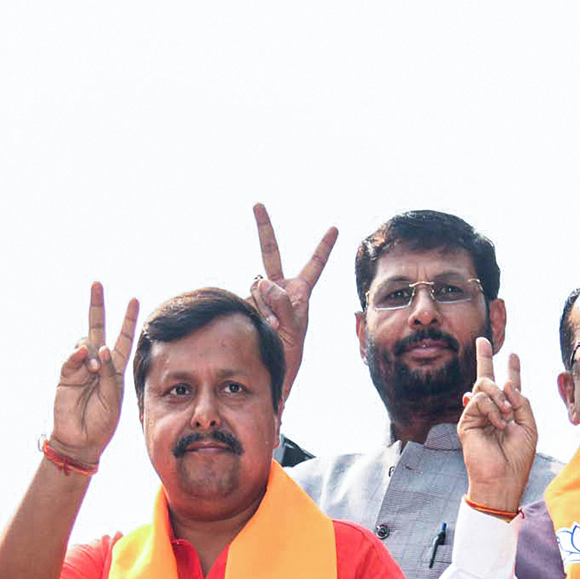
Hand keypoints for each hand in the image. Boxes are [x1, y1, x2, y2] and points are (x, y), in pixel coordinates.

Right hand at [48, 283, 138, 468]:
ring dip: (91, 350)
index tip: (134, 299)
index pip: (122, 339)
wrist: (83, 441)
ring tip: (95, 370)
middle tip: (97, 283)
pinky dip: (77, 355)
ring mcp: (80, 368)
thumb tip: (101, 348)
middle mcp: (97, 363)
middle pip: (97, 328)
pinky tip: (84, 358)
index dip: (128, 320)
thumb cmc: (102, 423)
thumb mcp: (115, 398)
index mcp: (114, 369)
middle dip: (97, 306)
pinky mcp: (66, 376)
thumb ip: (110, 373)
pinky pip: (71, 358)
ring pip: (84, 342)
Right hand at [248, 203, 337, 399]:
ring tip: (273, 328)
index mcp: (299, 294)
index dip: (323, 248)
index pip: (314, 267)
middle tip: (257, 204)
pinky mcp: (245, 303)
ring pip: (259, 286)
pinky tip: (261, 327)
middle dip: (264, 228)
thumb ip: (281, 303)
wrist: (268, 374)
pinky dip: (257, 313)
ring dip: (266, 307)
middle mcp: (278, 290)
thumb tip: (262, 280)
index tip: (334, 228)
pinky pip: (249, 300)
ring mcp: (259, 296)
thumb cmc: (287, 357)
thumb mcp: (294, 331)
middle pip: (270, 254)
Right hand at [459, 339, 536, 512]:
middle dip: (484, 357)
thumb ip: (522, 402)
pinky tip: (498, 423)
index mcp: (509, 412)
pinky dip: (492, 409)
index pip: (509, 388)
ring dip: (499, 397)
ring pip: (483, 385)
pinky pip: (478, 400)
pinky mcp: (467, 421)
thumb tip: (505, 384)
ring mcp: (477, 415)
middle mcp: (492, 411)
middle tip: (483, 341)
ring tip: (506, 416)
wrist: (502, 478)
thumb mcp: (529, 426)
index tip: (513, 354)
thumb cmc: (518, 458)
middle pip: (486, 378)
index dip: (512, 370)